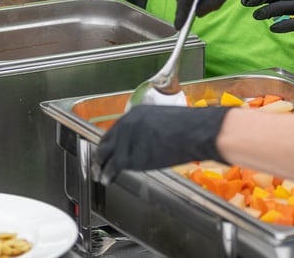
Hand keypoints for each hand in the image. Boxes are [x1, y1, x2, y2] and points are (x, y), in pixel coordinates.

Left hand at [93, 105, 231, 184]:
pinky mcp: (129, 156)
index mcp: (135, 114)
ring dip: (101, 166)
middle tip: (98, 162)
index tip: (107, 149)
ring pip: (105, 155)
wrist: (195, 133)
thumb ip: (149, 128)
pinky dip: (108, 174)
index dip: (110, 142)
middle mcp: (126, 125)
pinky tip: (107, 180)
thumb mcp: (163, 120)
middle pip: (106, 141)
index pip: (115, 129)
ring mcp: (126, 140)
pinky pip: (113, 167)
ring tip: (99, 174)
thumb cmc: (188, 127)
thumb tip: (147, 140)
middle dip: (101, 153)